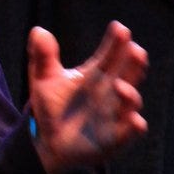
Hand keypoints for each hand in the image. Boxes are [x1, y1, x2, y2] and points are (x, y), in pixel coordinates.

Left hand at [28, 21, 147, 173]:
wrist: (50, 144)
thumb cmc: (53, 108)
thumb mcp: (44, 80)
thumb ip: (43, 57)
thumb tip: (38, 30)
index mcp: (96, 75)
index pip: (110, 55)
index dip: (116, 42)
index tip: (119, 28)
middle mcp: (111, 92)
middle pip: (128, 73)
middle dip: (133, 63)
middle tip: (136, 50)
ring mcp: (116, 114)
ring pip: (131, 102)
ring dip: (130, 94)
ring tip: (120, 86)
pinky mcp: (116, 138)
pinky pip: (130, 132)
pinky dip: (134, 127)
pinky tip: (135, 121)